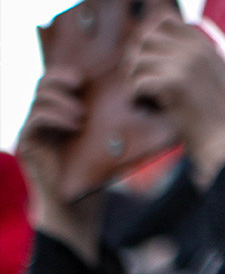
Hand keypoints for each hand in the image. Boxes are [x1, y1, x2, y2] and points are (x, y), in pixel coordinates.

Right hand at [16, 67, 103, 262]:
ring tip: (82, 114)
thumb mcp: (109, 136)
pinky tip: (75, 123)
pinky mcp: (27, 143)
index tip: (87, 75)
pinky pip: (35, 119)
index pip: (57, 79)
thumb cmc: (97, 168)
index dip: (68, 71)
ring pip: (39, 98)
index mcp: (61, 109)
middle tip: (80, 83)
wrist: (78, 202)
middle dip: (61, 79)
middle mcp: (43, 116)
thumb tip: (147, 95)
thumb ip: (116, 116)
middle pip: (44, 83)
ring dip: (62, 100)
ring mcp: (33, 128)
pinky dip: (55, 116)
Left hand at [128, 12, 224, 188]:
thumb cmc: (221, 115)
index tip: (147, 59)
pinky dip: (135, 97)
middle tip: (139, 81)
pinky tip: (146, 107)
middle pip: (145, 38)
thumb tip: (163, 45)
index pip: (164, 19)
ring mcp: (186, 64)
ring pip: (138, 60)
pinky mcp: (175, 83)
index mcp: (205, 45)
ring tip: (143, 97)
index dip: (148, 36)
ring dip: (133, 79)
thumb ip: (196, 56)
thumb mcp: (216, 74)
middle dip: (135, 59)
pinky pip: (138, 82)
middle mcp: (196, 49)